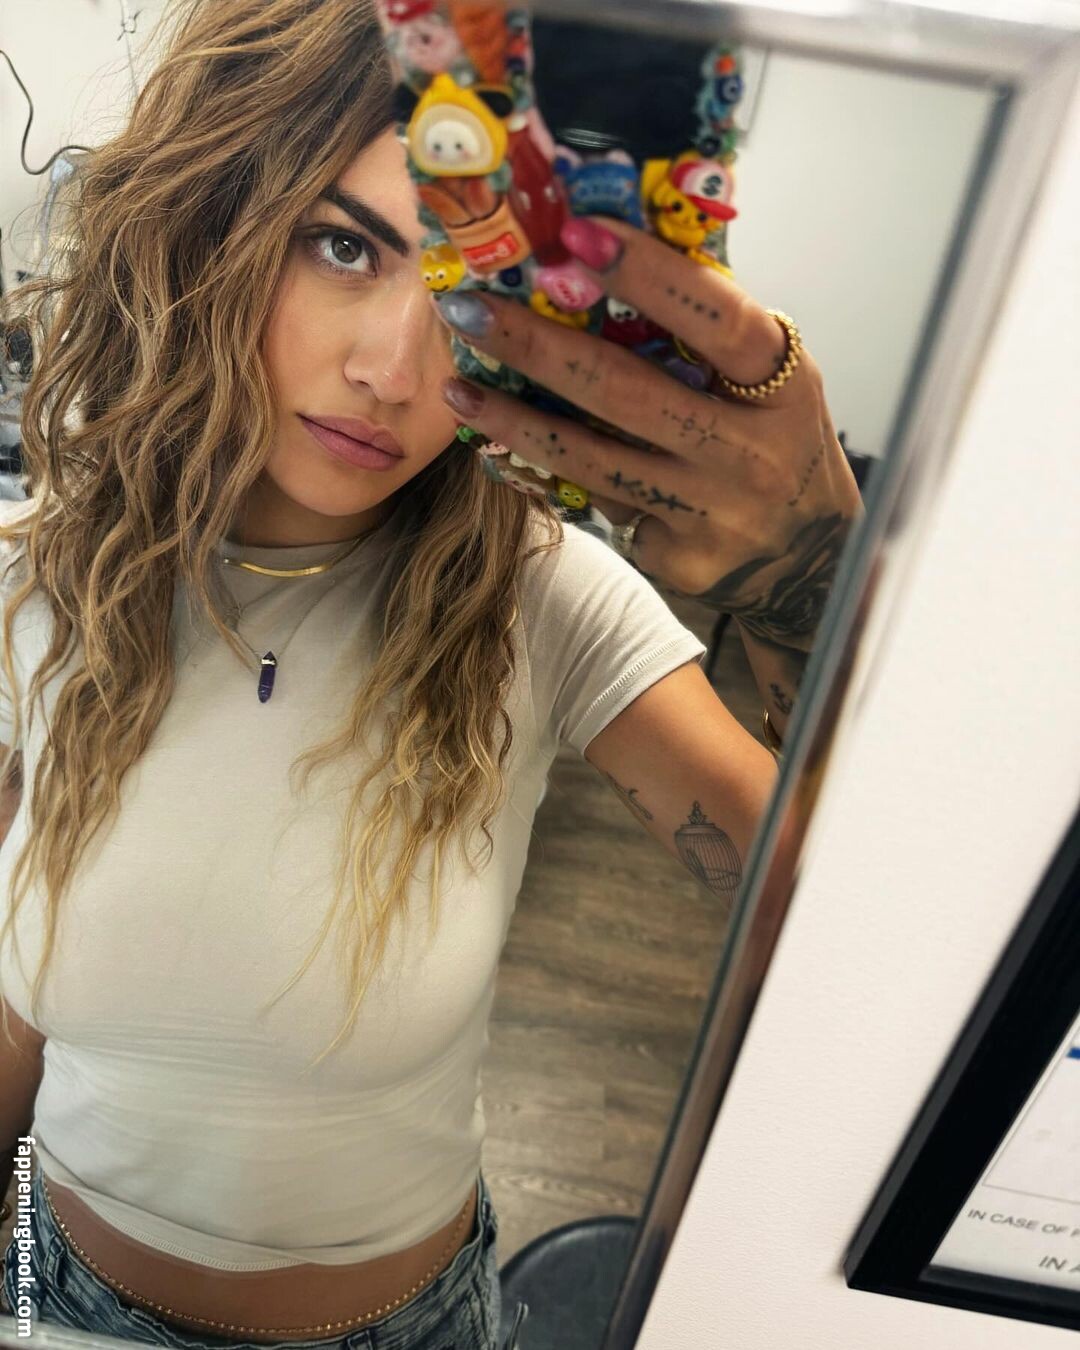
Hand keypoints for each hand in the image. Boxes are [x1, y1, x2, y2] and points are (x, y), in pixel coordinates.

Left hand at [429, 214, 863, 653]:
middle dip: (538, 346)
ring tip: (459, 389)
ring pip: (595, 460)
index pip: (718, 320)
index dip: (649, 275)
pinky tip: (502, 451)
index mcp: (783, 386)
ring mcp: (715, 513)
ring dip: (515, 421)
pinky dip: (549, 475)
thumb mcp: (771, 385)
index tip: (575, 233)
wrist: (809, 562)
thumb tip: (608, 256)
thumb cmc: (772, 444)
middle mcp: (752, 452)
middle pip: (629, 392)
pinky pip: (599, 506)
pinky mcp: (681, 560)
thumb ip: (712, 337)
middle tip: (469, 310)